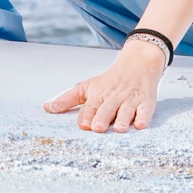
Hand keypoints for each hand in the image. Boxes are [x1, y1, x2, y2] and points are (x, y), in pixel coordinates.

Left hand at [43, 39, 166, 132]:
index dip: (87, 115)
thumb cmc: (108, 81)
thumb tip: (46, 108)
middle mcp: (114, 97)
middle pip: (107, 108)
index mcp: (98, 95)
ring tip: (119, 128)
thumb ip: (67, 99)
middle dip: (102, 118)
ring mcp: (131, 100)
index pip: (91, 106)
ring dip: (123, 119)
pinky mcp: (146, 102)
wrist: (138, 64)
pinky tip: (141, 124)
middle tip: (98, 128)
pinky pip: (146, 110)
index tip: (84, 125)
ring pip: (126, 110)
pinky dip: (144, 117)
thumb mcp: (86, 87)